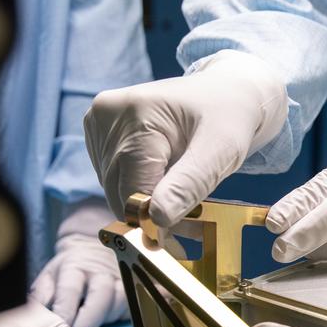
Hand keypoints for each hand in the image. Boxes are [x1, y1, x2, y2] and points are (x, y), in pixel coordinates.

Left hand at [31, 200, 125, 326]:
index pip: (70, 289)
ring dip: (108, 318)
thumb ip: (40, 295)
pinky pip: (137, 305)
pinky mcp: (135, 290)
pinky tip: (122, 322)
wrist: (93, 250)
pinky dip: (132, 315)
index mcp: (75, 268)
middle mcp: (100, 273)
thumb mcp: (49, 277)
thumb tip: (32, 314)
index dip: (65, 310)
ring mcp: (121, 281)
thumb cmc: (69, 270)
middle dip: (91, 317)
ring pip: (121, 302)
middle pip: (102, 294)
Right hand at [84, 50, 286, 227]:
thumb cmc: (227, 117)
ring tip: (185, 201)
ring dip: (148, 206)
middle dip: (154, 214)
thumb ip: (190, 184)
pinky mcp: (99, 132)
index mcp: (136, 113)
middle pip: (120, 192)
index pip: (134, 188)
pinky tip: (167, 184)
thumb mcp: (221, 150)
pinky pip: (114, 179)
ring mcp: (98, 122)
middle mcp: (107, 113)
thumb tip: (157, 218)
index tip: (186, 235)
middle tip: (192, 226)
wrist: (224, 91)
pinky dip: (140, 191)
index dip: (157, 219)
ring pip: (115, 190)